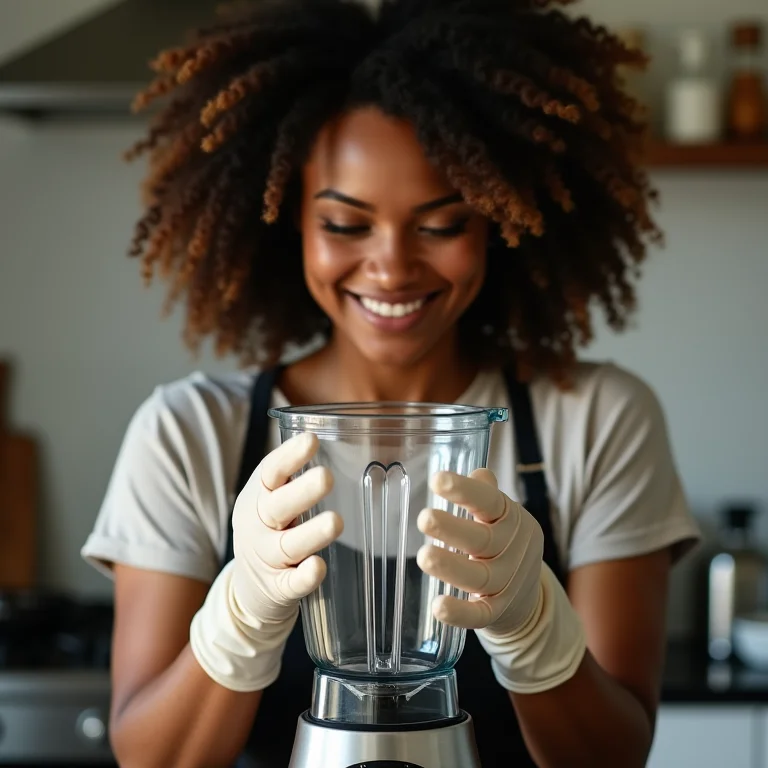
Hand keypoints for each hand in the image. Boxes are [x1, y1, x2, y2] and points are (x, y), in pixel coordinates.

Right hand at [191, 433, 342, 691]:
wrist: (249, 589)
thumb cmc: (271, 530)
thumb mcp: (271, 500)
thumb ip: (293, 475)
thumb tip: (338, 430)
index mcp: (258, 497)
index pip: (271, 472)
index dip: (290, 456)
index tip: (312, 440)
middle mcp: (258, 526)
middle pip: (278, 507)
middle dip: (302, 492)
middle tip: (327, 477)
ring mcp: (267, 558)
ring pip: (288, 546)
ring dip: (312, 534)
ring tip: (336, 522)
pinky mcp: (278, 588)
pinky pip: (291, 583)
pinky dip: (305, 577)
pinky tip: (319, 568)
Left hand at [417, 469, 585, 693]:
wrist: (530, 596)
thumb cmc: (503, 544)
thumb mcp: (500, 516)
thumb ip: (485, 494)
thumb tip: (477, 472)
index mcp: (510, 519)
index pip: (490, 501)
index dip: (465, 491)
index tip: (437, 480)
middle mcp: (511, 549)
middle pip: (482, 539)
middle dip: (452, 529)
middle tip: (424, 518)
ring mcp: (506, 583)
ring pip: (478, 577)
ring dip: (450, 567)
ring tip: (424, 556)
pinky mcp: (497, 612)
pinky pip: (480, 615)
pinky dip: (460, 613)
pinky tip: (438, 606)